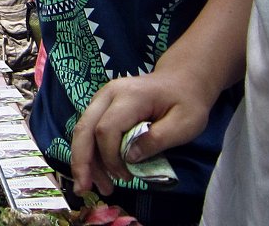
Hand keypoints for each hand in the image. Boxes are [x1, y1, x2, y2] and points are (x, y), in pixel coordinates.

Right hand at [69, 68, 214, 195]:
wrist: (181, 79)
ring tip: (95, 186)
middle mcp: (109, 93)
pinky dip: (90, 152)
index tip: (126, 177)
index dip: (110, 157)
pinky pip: (89, 129)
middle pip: (84, 127)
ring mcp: (103, 97)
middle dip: (81, 160)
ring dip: (84, 159)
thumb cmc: (186, 101)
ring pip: (83, 129)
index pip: (106, 129)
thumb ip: (157, 140)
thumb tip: (129, 157)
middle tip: (83, 189)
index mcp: (130, 96)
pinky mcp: (102, 105)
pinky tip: (99, 170)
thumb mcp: (185, 123)